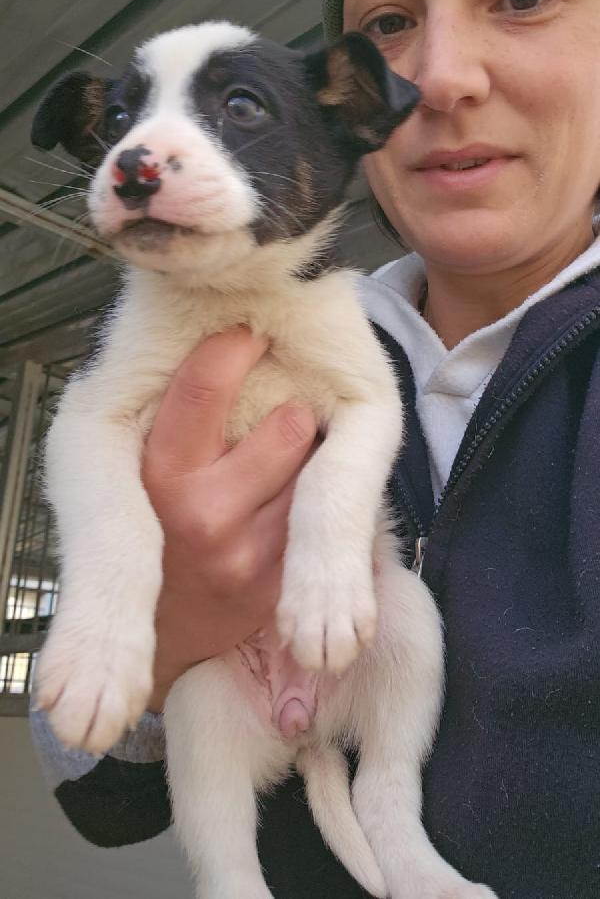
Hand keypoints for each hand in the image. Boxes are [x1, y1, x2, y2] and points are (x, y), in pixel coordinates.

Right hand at [141, 328, 317, 711]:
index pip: (202, 389)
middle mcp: (200, 514)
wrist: (160, 628)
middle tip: (270, 416)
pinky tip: (288, 510)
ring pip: (317, 465)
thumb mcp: (134, 466)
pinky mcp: (282, 582)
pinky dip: (315, 497)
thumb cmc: (153, 522)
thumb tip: (221, 327)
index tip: (251, 329)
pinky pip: (325, 512)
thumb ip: (170, 411)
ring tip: (274, 469)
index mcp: (157, 475)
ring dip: (308, 456)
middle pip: (290, 423)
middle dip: (289, 412)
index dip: (234, 348)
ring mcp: (248, 553)